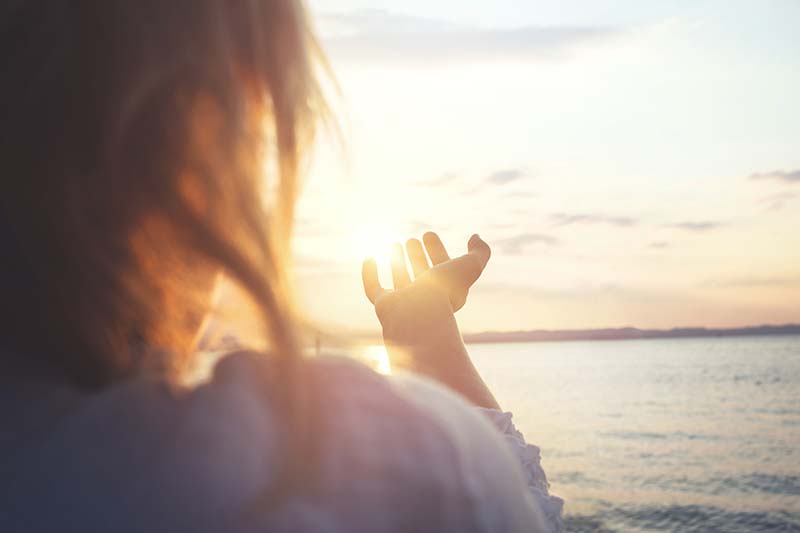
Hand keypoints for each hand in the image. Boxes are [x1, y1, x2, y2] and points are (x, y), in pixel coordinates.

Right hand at [361, 232, 490, 349]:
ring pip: (400, 279)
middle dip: (416, 255)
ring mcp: (403, 302)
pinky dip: (370, 273)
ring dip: (397, 261)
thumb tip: (475, 237)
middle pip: (420, 273)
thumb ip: (480, 252)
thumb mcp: (470, 267)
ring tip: (394, 243)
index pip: (441, 267)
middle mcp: (424, 297)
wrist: (418, 316)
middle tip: (411, 240)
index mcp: (445, 290)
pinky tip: (369, 257)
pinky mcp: (384, 305)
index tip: (428, 233)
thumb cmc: (445, 292)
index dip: (436, 249)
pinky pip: (374, 288)